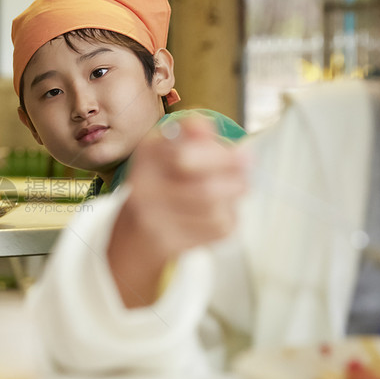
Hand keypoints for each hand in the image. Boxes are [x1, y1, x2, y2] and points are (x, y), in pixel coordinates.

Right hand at [107, 114, 248, 306]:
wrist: (135, 232)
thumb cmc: (163, 184)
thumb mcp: (171, 150)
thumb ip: (194, 136)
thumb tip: (221, 135)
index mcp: (147, 153)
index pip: (187, 155)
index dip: (222, 156)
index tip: (244, 154)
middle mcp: (142, 186)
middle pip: (205, 189)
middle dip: (235, 184)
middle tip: (245, 181)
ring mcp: (152, 218)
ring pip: (214, 213)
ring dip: (232, 203)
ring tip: (231, 197)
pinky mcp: (166, 243)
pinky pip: (214, 232)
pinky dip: (227, 221)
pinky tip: (218, 215)